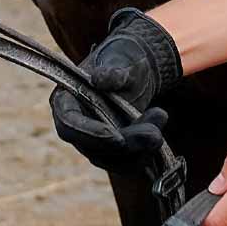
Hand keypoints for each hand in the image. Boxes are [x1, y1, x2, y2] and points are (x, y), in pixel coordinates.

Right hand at [50, 7, 182, 169]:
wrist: (135, 72)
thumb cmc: (120, 61)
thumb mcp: (119, 62)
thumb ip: (111, 73)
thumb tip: (97, 79)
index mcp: (65, 102)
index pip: (69, 125)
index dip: (91, 134)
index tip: (117, 136)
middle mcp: (76, 128)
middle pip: (95, 149)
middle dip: (128, 144)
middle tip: (155, 134)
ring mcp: (94, 143)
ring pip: (114, 160)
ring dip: (141, 148)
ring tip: (161, 116)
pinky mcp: (114, 153)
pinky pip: (128, 164)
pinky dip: (147, 151)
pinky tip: (159, 125)